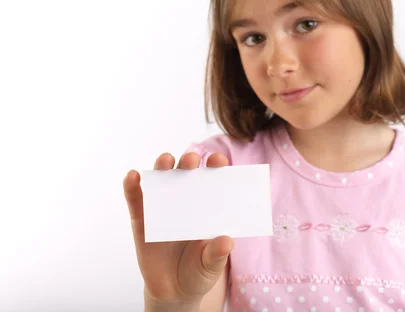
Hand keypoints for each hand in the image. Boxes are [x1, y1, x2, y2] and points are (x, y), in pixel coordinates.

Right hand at [123, 151, 233, 305]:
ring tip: (166, 160)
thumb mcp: (211, 266)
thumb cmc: (199, 271)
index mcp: (206, 207)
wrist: (174, 291)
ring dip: (162, 167)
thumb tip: (227, 242)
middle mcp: (185, 201)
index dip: (215, 167)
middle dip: (188, 162)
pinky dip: (132, 186)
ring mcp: (162, 208)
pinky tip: (133, 176)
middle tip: (192, 159)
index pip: (212, 181)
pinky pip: (135, 200)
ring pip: (161, 181)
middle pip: (186, 174)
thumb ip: (217, 254)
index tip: (218, 160)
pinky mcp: (141, 220)